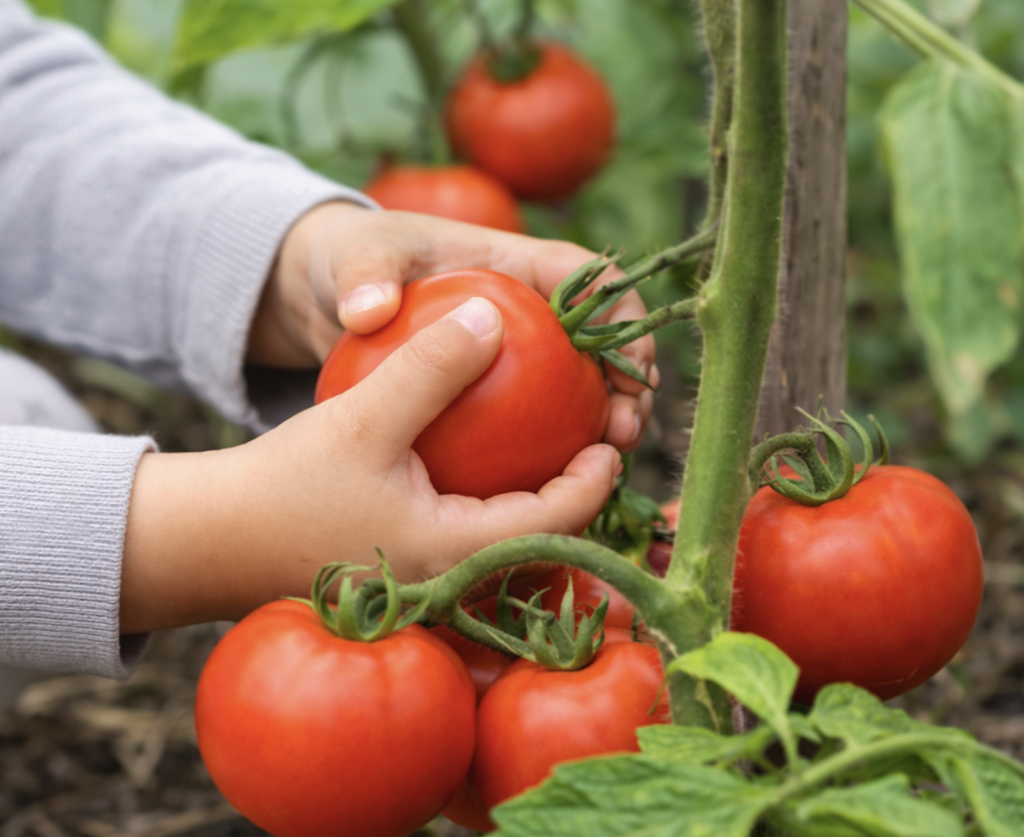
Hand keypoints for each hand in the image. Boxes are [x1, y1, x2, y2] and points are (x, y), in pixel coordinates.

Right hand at [122, 299, 620, 632]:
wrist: (211, 542)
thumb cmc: (283, 486)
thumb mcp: (363, 416)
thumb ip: (430, 367)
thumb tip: (494, 315)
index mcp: (457, 555)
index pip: (556, 521)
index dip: (595, 479)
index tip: (607, 434)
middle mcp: (451, 583)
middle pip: (542, 540)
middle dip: (577, 494)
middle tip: (592, 440)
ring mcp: (426, 585)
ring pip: (507, 542)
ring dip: (537, 498)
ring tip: (552, 449)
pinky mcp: (403, 575)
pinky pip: (469, 539)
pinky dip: (492, 502)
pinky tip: (485, 463)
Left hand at [248, 203, 656, 451]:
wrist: (332, 288)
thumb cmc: (353, 258)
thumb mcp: (355, 256)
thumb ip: (364, 275)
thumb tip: (368, 312)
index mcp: (520, 265)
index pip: (595, 281)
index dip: (626, 321)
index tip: (628, 369)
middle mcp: (532, 311)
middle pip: (604, 346)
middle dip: (630, 387)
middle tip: (623, 433)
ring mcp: (519, 355)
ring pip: (580, 392)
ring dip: (602, 428)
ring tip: (605, 470)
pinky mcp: (498, 393)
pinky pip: (531, 426)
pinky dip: (546, 457)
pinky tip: (540, 499)